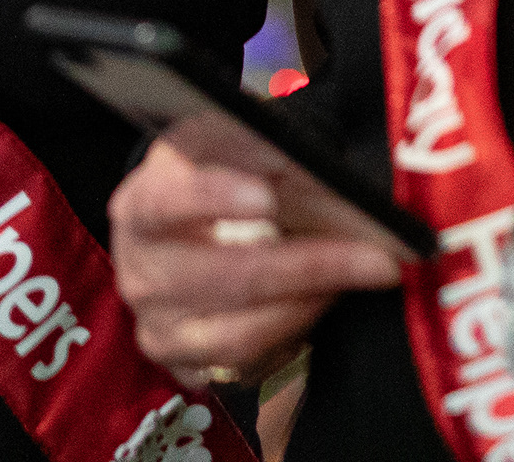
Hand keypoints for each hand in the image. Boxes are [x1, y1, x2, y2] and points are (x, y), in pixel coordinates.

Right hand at [108, 137, 406, 389]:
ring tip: (355, 280)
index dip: (212, 199)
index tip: (269, 197)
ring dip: (309, 305)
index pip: (164, 204)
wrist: (179, 232)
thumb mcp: (223, 147)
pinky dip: (294, 336)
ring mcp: (159, 327)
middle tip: (374, 257)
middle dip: (308, 266)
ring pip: (240, 333)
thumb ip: (262, 151)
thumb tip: (321, 171)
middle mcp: (140, 273)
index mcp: (139, 207)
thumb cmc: (208, 179)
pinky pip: (247, 366)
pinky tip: (321, 305)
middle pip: (224, 277)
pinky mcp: (186, 366)